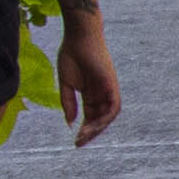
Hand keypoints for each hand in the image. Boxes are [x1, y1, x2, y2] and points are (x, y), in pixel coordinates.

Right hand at [54, 0, 122, 144]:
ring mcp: (108, 90)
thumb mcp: (66, 83)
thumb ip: (68, 102)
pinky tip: (94, 124)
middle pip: (100, 120)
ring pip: (108, 116)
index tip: (75, 142)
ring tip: (85, 136)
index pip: (90, 117)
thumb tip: (70, 122)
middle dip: (91, 133)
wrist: (79, 36)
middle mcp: (102, 95)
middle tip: (79, 143)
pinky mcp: (112, 85)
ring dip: (98, 128)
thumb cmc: (72, 55)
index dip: (84, 130)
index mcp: (91, 94)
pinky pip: (113, 106)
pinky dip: (105, 117)